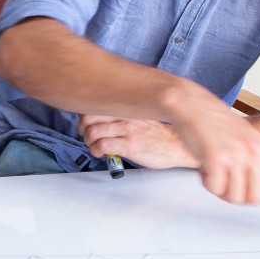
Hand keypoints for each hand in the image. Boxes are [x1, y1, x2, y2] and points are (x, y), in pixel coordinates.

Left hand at [79, 114, 193, 169]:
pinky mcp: (131, 146)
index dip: (84, 116)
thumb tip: (99, 119)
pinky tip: (100, 153)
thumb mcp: (138, 118)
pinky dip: (96, 150)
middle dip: (82, 130)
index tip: (85, 125)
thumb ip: (121, 116)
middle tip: (88, 137)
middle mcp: (126, 116)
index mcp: (127, 108)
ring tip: (94, 146)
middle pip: (88, 117)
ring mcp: (128, 130)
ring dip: (88, 142)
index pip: (94, 105)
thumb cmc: (157, 135)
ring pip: (93, 132)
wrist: (177, 146)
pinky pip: (103, 145)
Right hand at [170, 97, 259, 223]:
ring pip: (233, 197)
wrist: (193, 106)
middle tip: (225, 181)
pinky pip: (214, 188)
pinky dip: (207, 183)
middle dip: (237, 196)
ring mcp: (237, 155)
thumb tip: (250, 192)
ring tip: (213, 168)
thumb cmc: (215, 123)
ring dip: (220, 188)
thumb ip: (254, 161)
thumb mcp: (245, 138)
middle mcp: (255, 152)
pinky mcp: (218, 158)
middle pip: (255, 199)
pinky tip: (204, 165)